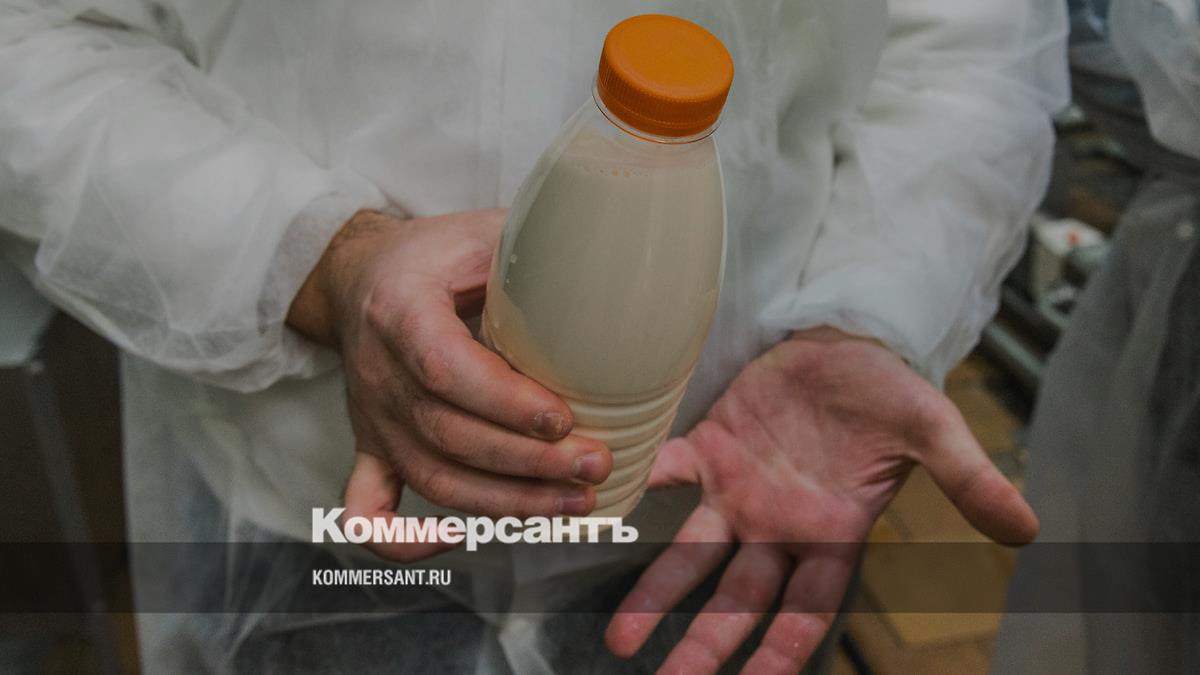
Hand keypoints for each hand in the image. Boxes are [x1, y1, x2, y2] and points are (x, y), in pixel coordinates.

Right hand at [288, 209, 611, 560]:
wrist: (360, 274)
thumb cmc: (433, 254)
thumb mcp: (482, 232)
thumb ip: (540, 248)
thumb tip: (621, 267)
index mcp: (401, 308)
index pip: (445, 368)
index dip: (506, 402)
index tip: (563, 419)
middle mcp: (378, 371)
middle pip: (448, 434)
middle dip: (529, 463)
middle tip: (595, 464)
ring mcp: (372, 418)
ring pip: (432, 479)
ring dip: (505, 503)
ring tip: (574, 503)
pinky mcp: (370, 446)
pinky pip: (368, 508)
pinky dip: (403, 539)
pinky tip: (454, 543)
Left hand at [605, 327, 1035, 672]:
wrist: (848, 337)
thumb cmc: (891, 390)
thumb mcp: (934, 430)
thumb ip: (968, 480)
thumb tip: (1028, 526)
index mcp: (832, 533)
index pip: (806, 610)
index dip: (780, 652)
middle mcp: (779, 527)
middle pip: (738, 601)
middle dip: (704, 645)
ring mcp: (740, 492)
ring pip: (694, 557)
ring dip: (657, 595)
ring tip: (621, 638)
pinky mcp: (711, 448)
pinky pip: (670, 474)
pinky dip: (640, 489)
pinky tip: (604, 515)